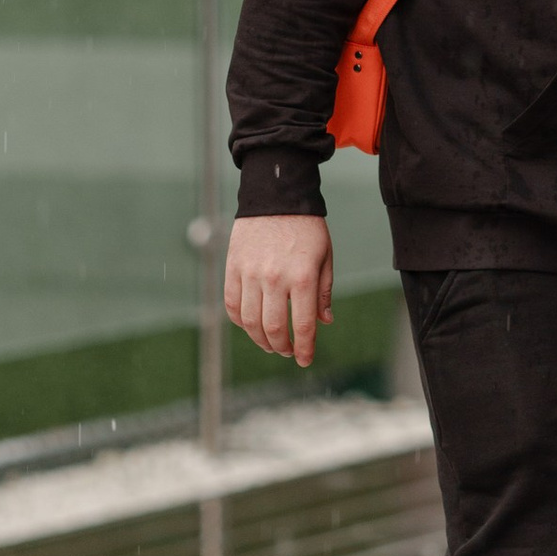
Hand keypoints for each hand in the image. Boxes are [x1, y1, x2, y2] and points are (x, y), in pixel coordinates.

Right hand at [225, 214, 332, 370]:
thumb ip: (323, 291)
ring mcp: (250, 273)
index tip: (304, 360)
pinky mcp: (233, 267)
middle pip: (272, 329)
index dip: (304, 349)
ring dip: (260, 339)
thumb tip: (324, 322)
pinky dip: (240, 321)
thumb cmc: (306, 227)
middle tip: (287, 350)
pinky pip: (232, 304)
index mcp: (302, 277)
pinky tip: (250, 324)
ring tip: (270, 343)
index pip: (302, 325)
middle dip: (281, 347)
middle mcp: (275, 278)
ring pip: (249, 321)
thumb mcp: (324, 256)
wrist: (275, 195)